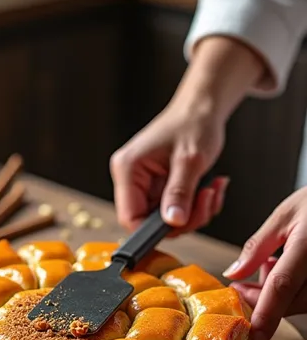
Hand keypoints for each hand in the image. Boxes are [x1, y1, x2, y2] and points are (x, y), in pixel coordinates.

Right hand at [110, 36, 263, 232]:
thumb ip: (179, 193)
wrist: (202, 109)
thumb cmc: (193, 123)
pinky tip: (209, 188)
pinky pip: (176, 210)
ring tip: (211, 190)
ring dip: (195, 212)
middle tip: (206, 200)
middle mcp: (131, 178)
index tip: (181, 224)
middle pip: (150, 222)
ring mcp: (145, 184)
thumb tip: (173, 222)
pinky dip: (197, 206)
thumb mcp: (190, 161)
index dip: (153, 230)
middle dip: (184, 218)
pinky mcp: (159, 187)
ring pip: (167, 219)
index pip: (130, 217)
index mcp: (128, 169)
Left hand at [223, 187, 306, 339]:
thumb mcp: (284, 215)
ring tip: (268, 266)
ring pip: (302, 303)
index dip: (266, 314)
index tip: (253, 337)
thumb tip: (234, 274)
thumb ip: (257, 246)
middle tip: (241, 288)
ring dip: (278, 297)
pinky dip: (294, 291)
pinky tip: (285, 269)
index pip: (283, 286)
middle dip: (262, 301)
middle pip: (291, 301)